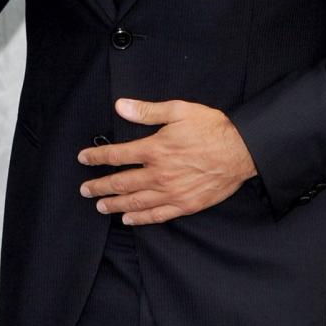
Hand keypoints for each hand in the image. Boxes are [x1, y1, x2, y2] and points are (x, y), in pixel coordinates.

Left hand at [78, 97, 256, 225]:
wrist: (242, 151)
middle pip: (120, 182)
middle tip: (85, 190)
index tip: (83, 158)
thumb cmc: (212, 129)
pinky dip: (140, 218)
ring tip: (100, 206)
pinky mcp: (184, 204)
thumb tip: (120, 106)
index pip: (116, 155)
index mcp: (154, 149)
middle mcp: (158, 174)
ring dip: (114, 204)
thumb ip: (147, 111)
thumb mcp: (179, 111)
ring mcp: (171, 192)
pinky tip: (128, 219)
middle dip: (99, 186)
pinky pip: (156, 215)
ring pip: (134, 202)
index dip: (96, 157)